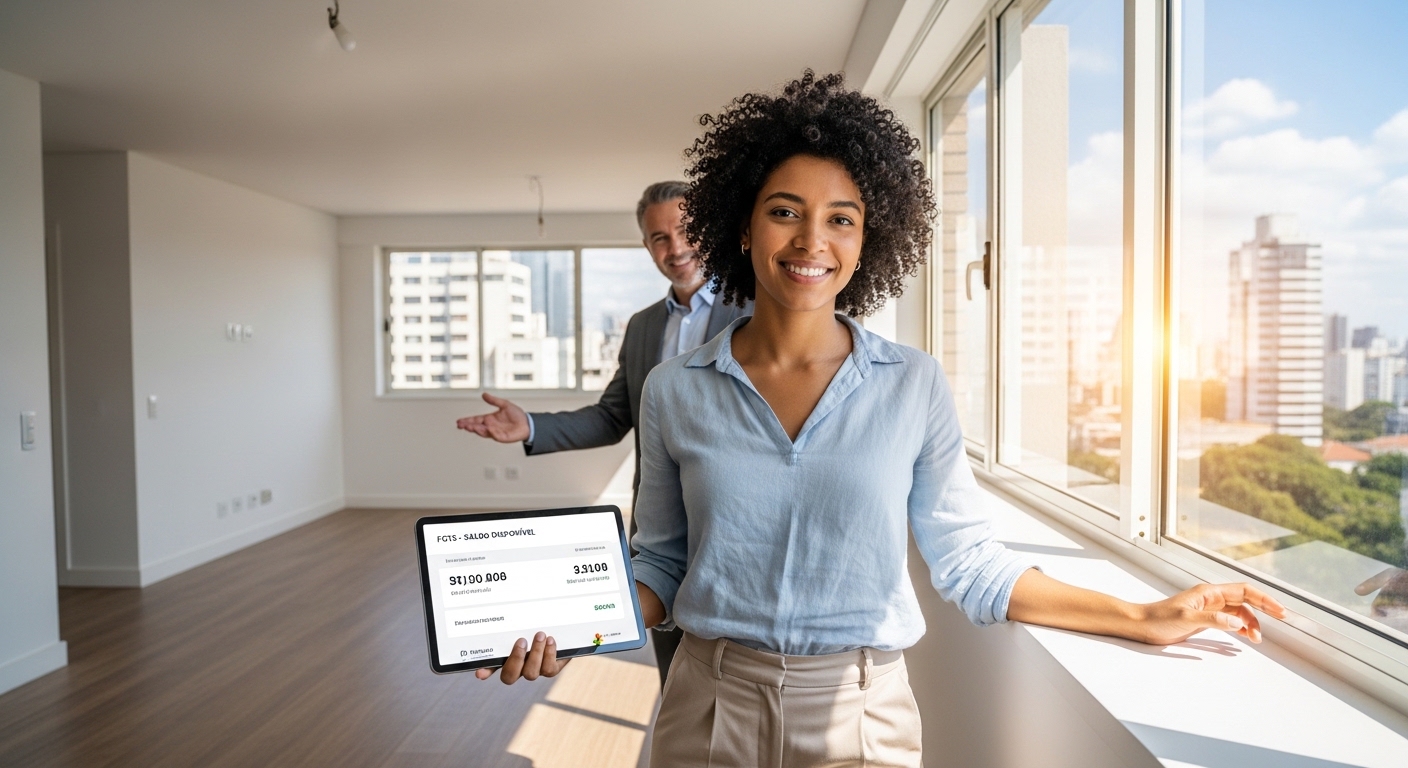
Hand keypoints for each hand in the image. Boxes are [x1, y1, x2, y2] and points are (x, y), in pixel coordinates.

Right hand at [456, 392, 529, 442]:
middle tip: (461, 425)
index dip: (467, 421)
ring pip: (483, 432)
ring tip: (469, 427)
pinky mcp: (502, 437)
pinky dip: (491, 432)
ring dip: (476, 430)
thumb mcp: (504, 404)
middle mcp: (490, 426)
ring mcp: (496, 433)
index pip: (476, 420)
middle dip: (468, 426)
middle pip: (477, 427)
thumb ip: (494, 400)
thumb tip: (483, 394)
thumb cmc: (517, 415)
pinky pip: (495, 435)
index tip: (459, 422)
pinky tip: (487, 428)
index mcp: (489, 419)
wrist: (527, 423)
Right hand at [475, 632, 570, 682]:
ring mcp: (535, 671)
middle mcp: (519, 668)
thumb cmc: (536, 626)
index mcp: (506, 657)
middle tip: (521, 641)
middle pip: (509, 676)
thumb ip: (511, 625)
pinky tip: (550, 641)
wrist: (561, 629)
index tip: (479, 672)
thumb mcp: (523, 624)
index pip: (490, 667)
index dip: (485, 672)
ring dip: (535, 653)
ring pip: (530, 673)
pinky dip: (549, 654)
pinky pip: (548, 670)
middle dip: (515, 659)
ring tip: (540, 635)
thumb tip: (498, 614)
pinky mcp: (551, 670)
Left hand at [1132, 583, 1286, 644]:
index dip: (1263, 599)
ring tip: (1256, 639)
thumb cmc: (1158, 619)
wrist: (1140, 625)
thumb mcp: (1186, 619)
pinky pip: (1228, 621)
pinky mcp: (1204, 620)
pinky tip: (1245, 636)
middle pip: (1244, 600)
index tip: (1279, 610)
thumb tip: (1237, 621)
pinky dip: (1239, 627)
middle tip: (1281, 619)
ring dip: (1250, 623)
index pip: (1243, 591)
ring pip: (1238, 612)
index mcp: (1208, 593)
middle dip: (1263, 609)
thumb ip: (1212, 620)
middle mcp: (1210, 598)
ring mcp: (1208, 609)